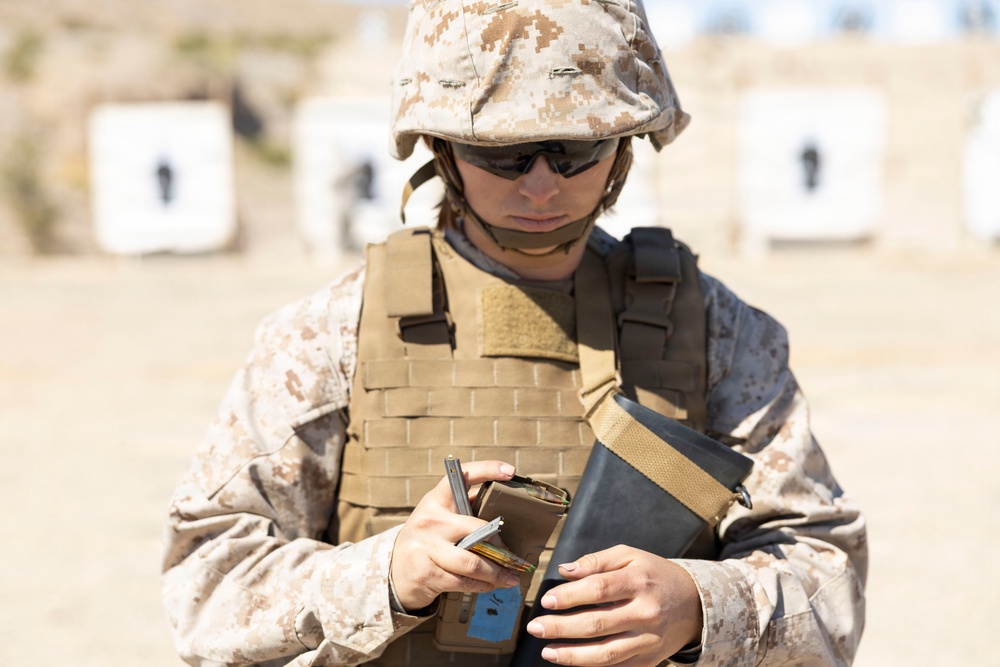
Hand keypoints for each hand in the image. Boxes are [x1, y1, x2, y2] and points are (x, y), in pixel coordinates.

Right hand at [390, 460, 521, 611]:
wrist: (394, 571)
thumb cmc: (427, 539)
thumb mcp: (438, 517)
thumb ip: (464, 508)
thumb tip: (503, 501)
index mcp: (436, 500)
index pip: (462, 477)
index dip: (487, 469)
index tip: (510, 470)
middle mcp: (430, 520)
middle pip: (477, 530)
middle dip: (501, 547)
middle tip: (515, 559)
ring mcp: (428, 547)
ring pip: (473, 563)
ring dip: (497, 573)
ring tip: (511, 577)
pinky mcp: (428, 573)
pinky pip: (464, 581)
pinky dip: (483, 585)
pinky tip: (491, 584)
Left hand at [524, 545, 702, 665]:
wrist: (694, 604)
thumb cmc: (654, 575)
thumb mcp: (630, 556)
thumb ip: (596, 561)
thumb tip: (565, 570)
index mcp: (639, 581)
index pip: (599, 589)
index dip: (570, 596)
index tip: (547, 601)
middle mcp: (646, 612)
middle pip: (598, 624)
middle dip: (562, 628)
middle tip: (536, 628)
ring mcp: (648, 639)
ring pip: (606, 653)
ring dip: (573, 655)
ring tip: (548, 651)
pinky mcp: (649, 659)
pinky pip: (618, 666)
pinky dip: (593, 666)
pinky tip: (572, 660)